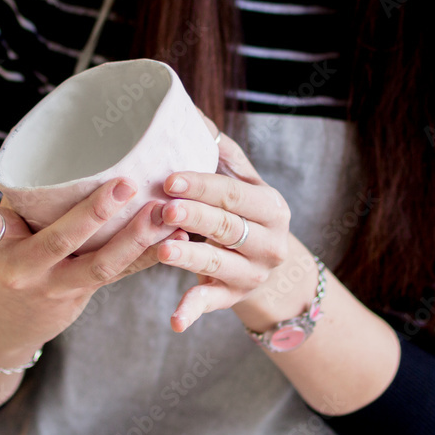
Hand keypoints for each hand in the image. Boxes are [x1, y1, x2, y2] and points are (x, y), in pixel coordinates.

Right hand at [0, 175, 186, 358]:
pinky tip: (178, 237)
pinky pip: (121, 275)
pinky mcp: (85, 294)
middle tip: (126, 184)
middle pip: (59, 241)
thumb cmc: (8, 256)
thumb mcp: (3, 230)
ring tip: (166, 214)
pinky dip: (149, 255)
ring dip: (137, 239)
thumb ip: (27, 198)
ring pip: (101, 267)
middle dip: (94, 213)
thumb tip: (65, 137)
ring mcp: (56, 286)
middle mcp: (25, 269)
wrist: (5, 322)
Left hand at [157, 113, 290, 331]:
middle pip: (227, 228)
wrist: (266, 264)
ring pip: (216, 265)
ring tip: (162, 248)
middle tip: (164, 208)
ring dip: (189, 258)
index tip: (169, 178)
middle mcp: (269, 243)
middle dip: (194, 217)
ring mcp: (252, 274)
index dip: (202, 185)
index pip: (234, 194)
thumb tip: (190, 114)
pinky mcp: (232, 298)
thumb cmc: (243, 212)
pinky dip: (191, 312)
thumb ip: (223, 154)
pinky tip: (174, 320)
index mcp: (272, 208)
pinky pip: (209, 304)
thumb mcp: (243, 183)